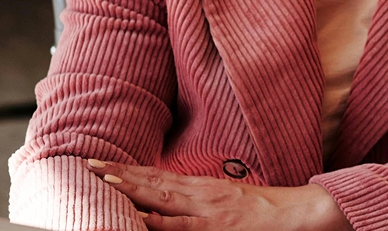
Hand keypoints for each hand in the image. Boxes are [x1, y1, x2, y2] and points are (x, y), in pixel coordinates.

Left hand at [87, 159, 350, 230]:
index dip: (128, 169)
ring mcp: (207, 210)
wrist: (300, 215)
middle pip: (152, 181)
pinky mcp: (216, 227)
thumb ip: (198, 202)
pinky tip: (140, 215)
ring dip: (132, 187)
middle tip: (87, 163)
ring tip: (104, 178)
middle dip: (119, 172)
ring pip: (162, 197)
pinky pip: (183, 225)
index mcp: (202, 188)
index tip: (101, 163)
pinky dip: (160, 220)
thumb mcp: (227, 201)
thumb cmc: (265, 213)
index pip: (157, 176)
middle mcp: (200, 194)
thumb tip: (167, 207)